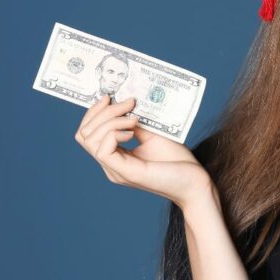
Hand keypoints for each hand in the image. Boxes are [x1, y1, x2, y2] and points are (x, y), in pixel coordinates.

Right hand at [73, 94, 214, 209]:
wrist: (195, 182)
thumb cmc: (177, 161)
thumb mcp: (152, 134)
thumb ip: (134, 123)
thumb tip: (123, 102)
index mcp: (115, 157)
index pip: (87, 134)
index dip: (94, 112)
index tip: (109, 97)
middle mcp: (111, 165)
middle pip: (84, 134)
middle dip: (102, 112)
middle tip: (128, 103)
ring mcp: (116, 170)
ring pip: (90, 139)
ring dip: (110, 120)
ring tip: (133, 118)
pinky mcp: (125, 173)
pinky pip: (103, 149)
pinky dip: (114, 132)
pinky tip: (133, 131)